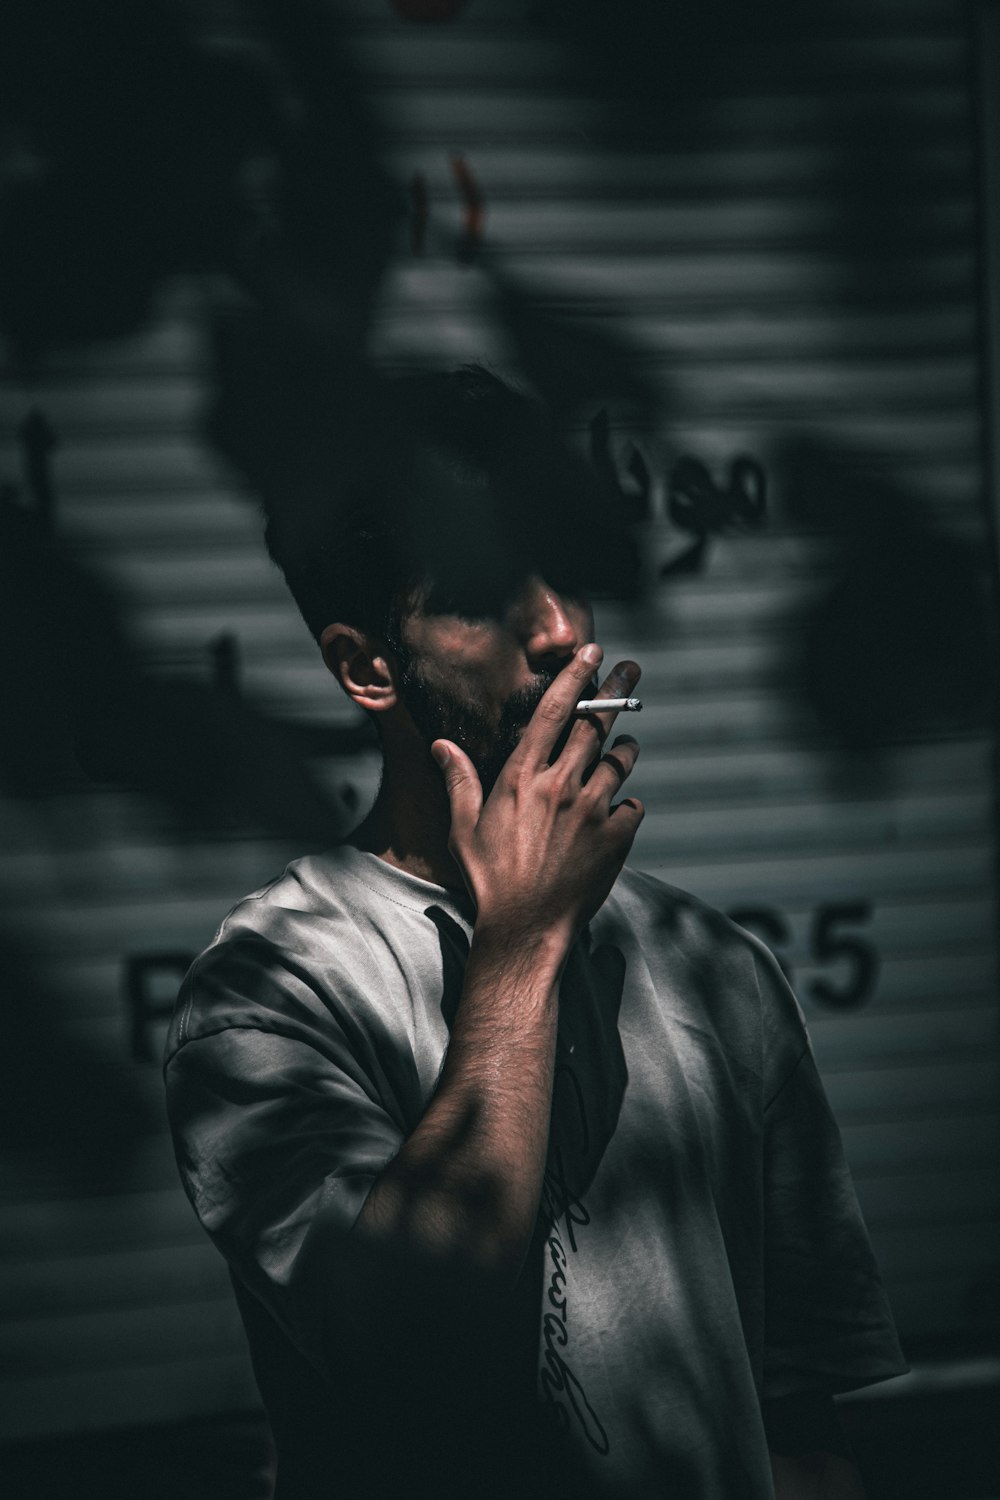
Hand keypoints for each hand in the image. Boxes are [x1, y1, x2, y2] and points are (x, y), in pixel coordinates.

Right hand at [431, 644, 643, 954]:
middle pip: (596, 724)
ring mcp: (593, 810)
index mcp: (522, 777)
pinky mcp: (616, 837)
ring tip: (626, 746)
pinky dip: (627, 804)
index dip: (575, 676)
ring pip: (621, 761)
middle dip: (617, 691)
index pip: (554, 711)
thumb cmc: (489, 879)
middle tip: (631, 670)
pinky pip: (633, 806)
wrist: (526, 927)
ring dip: (625, 749)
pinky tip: (617, 811)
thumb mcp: (463, 828)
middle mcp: (561, 785)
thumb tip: (440, 745)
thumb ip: (458, 781)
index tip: (593, 652)